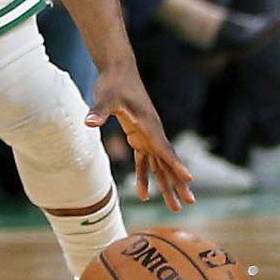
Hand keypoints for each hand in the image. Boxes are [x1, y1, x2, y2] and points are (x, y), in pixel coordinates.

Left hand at [88, 64, 194, 210]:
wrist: (118, 71)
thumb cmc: (114, 83)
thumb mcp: (106, 97)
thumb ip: (99, 111)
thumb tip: (89, 123)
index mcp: (149, 125)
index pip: (165, 148)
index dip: (176, 164)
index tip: (190, 179)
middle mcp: (153, 133)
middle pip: (167, 162)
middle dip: (178, 183)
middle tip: (188, 203)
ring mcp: (147, 135)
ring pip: (159, 165)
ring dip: (166, 185)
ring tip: (175, 207)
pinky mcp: (138, 136)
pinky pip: (144, 161)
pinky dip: (144, 176)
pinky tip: (144, 194)